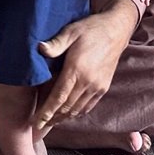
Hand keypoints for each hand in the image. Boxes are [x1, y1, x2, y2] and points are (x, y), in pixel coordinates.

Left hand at [33, 0, 136, 133]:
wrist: (117, 30)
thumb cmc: (91, 29)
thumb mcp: (71, 31)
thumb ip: (55, 44)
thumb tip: (39, 49)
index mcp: (77, 69)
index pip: (59, 97)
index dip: (46, 112)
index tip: (36, 122)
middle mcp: (88, 82)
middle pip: (67, 107)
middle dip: (52, 118)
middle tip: (39, 126)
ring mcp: (98, 86)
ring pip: (77, 109)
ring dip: (63, 117)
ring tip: (50, 122)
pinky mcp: (103, 87)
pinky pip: (88, 106)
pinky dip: (77, 113)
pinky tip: (68, 114)